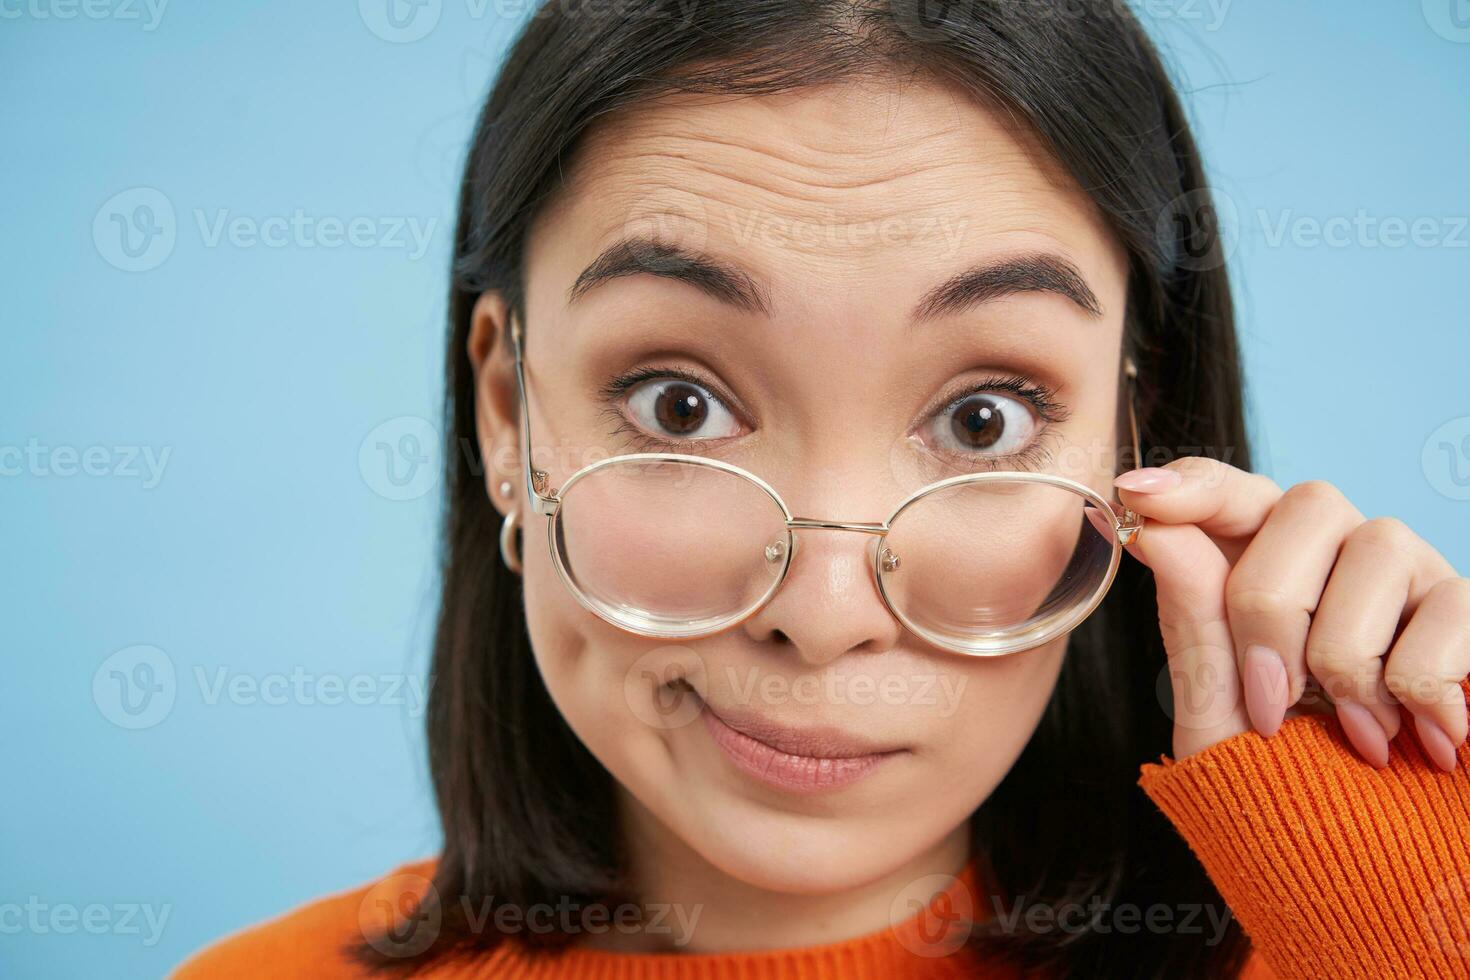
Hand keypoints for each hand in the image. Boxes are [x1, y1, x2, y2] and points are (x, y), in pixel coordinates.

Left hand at [1114, 459, 1468, 770]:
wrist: (1372, 865)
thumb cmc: (1287, 783)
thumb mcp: (1218, 715)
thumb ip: (1192, 620)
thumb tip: (1154, 527)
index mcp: (1264, 563)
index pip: (1229, 489)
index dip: (1192, 483)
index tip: (1138, 497)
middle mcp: (1339, 552)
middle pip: (1304, 505)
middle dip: (1272, 607)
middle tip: (1271, 703)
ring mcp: (1411, 577)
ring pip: (1376, 546)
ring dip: (1346, 657)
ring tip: (1354, 733)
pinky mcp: (1469, 615)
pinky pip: (1447, 609)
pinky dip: (1417, 686)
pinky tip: (1415, 736)